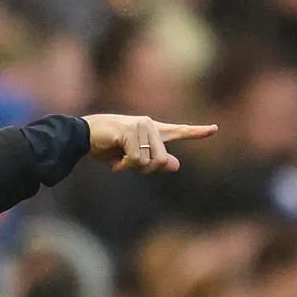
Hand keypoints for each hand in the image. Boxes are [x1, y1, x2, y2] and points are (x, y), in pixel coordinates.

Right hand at [82, 114, 217, 173]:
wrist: (82, 136)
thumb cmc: (104, 146)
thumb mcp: (131, 158)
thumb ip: (153, 161)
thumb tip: (177, 165)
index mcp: (151, 130)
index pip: (178, 131)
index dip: (197, 132)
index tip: (214, 129)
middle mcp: (149, 125)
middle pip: (162, 160)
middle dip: (145, 170)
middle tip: (126, 167)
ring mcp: (141, 126)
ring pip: (149, 162)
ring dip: (131, 169)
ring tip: (118, 163)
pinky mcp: (130, 131)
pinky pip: (136, 159)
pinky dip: (124, 167)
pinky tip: (114, 163)